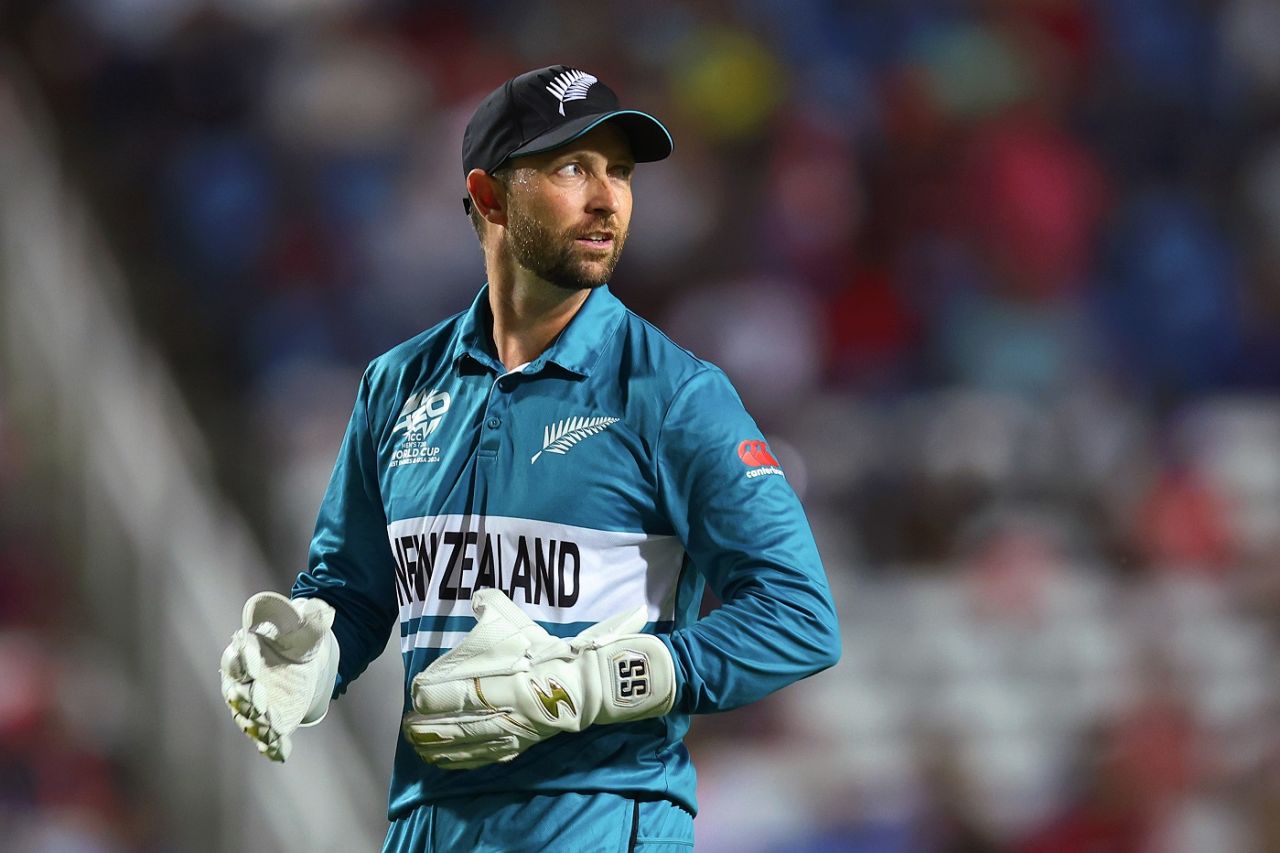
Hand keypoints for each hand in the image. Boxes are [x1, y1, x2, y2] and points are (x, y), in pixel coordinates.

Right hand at [220, 592, 337, 761]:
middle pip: (239, 692)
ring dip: (257, 726)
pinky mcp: (267, 719)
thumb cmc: (299, 635)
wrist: (304, 659)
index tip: (254, 668)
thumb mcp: (306, 622)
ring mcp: (252, 702)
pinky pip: (265, 735)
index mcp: (245, 651)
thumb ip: (309, 615)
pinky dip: (272, 745)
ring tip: (269, 732)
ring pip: (248, 717)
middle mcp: (242, 679)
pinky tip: (281, 753)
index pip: (236, 659)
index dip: (242, 664)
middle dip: (247, 699)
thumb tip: (319, 607)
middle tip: (260, 705)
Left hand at [403, 589, 674, 770]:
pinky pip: (484, 756)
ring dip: (439, 746)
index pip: (465, 693)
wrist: (587, 686)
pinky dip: (460, 760)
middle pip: (462, 724)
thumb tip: (477, 596)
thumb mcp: (524, 626)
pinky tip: (440, 760)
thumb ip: (497, 610)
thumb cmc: (550, 653)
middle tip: (407, 725)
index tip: (417, 693)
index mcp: (509, 683)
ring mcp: (512, 733)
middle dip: (430, 727)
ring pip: (469, 744)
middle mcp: (508, 713)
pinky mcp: (518, 745)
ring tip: (415, 743)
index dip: (438, 696)